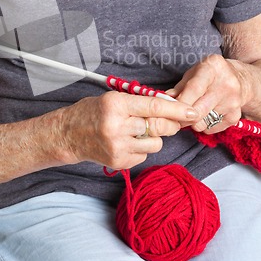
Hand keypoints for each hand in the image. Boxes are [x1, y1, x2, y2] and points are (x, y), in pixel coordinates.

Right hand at [57, 91, 198, 169]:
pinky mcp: (118, 162)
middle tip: (174, 122)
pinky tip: (126, 142)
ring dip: (153, 138)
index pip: (154, 106)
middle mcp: (117, 126)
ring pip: (155, 144)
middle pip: (159, 127)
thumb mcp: (113, 98)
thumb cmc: (93, 112)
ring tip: (136, 132)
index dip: (177, 109)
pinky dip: (141, 149)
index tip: (192, 111)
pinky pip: (144, 156)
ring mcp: (117, 146)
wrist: (68, 134)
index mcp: (116, 104)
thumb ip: (140, 103)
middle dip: (172, 124)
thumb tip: (171, 107)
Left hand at [166, 54, 244, 133]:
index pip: (194, 89)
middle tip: (176, 116)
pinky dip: (204, 126)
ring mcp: (233, 102)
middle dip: (182, 117)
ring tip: (192, 112)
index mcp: (212, 67)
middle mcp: (226, 84)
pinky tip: (205, 114)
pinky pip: (211, 129)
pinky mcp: (235, 116)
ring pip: (203, 123)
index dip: (180, 102)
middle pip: (199, 110)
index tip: (170, 110)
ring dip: (192, 122)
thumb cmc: (211, 75)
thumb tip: (165, 100)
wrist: (241, 80)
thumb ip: (179, 87)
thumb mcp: (194, 72)